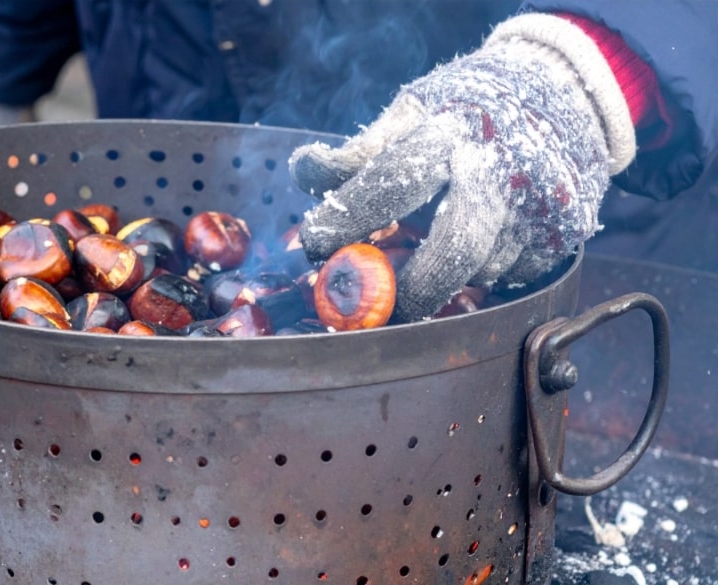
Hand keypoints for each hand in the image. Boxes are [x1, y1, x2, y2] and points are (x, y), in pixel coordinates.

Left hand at [289, 14, 635, 321]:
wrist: (562, 90)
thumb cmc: (466, 109)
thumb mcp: (412, 113)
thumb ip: (361, 151)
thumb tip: (304, 170)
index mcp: (450, 133)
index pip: (391, 182)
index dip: (348, 217)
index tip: (315, 246)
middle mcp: (498, 169)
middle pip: (455, 248)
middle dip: (414, 288)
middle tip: (381, 306)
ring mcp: (538, 204)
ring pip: (484, 271)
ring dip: (447, 280)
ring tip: (428, 266)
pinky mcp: (564, 232)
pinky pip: (514, 276)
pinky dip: (484, 274)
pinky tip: (475, 252)